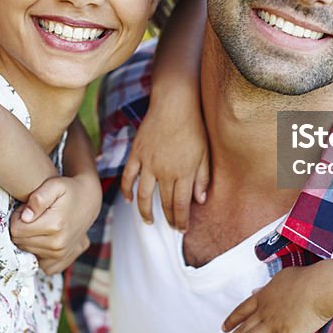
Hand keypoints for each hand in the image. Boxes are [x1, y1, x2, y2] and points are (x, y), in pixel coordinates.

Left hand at [10, 175, 100, 274]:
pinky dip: (38, 252)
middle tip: (33, 217)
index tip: (26, 210)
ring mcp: (61, 255)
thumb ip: (38, 198)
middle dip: (22, 228)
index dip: (17, 218)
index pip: (16, 230)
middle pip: (20, 242)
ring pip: (27, 252)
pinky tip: (44, 238)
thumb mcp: (55, 185)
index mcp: (55, 226)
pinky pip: (38, 263)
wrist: (88, 201)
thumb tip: (25, 217)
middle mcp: (58, 245)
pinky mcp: (62, 261)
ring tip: (40, 225)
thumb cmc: (69, 190)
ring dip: (29, 239)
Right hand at [120, 99, 209, 231]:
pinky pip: (128, 177)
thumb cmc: (193, 127)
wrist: (174, 103)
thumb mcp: (205, 153)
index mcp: (183, 172)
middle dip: (169, 219)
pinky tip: (129, 200)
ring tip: (149, 221)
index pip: (181, 205)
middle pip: (164, 203)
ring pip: (143, 195)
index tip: (183, 229)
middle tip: (171, 227)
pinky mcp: (136, 153)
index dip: (181, 220)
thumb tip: (200, 200)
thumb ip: (203, 178)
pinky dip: (127, 190)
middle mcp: (164, 171)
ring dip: (145, 212)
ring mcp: (148, 163)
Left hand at [211, 266, 330, 332]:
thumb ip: (268, 286)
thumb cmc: (305, 279)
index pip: (242, 310)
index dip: (231, 320)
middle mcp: (263, 312)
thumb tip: (257, 290)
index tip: (224, 327)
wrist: (319, 287)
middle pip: (240, 328)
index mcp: (263, 297)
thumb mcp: (282, 277)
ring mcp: (272, 325)